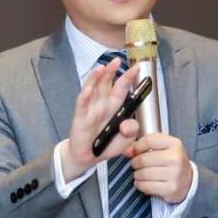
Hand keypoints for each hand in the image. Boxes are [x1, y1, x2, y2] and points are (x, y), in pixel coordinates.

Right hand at [60, 61, 141, 181]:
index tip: (137, 67)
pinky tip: (89, 88)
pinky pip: (82, 104)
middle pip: (107, 83)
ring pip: (93, 89)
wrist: (88, 158)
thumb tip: (128, 123)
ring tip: (101, 68)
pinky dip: (85, 95)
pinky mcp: (80, 117)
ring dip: (97, 78)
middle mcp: (102, 105)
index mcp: (114, 107)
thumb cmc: (105, 146)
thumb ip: (132, 131)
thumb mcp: (126, 141)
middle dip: (112, 71)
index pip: (122, 88)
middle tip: (117, 60)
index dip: (128, 77)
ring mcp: (90, 109)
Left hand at [124, 133, 192, 202]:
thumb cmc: (171, 161)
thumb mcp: (162, 146)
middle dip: (135, 163)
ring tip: (142, 173)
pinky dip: (140, 184)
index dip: (137, 146)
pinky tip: (145, 182)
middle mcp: (176, 158)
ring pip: (142, 174)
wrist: (187, 180)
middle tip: (138, 165)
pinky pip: (145, 186)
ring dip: (137, 175)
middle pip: (143, 159)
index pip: (148, 140)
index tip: (135, 151)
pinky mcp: (171, 189)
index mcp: (175, 144)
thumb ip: (143, 142)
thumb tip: (126, 150)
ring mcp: (175, 174)